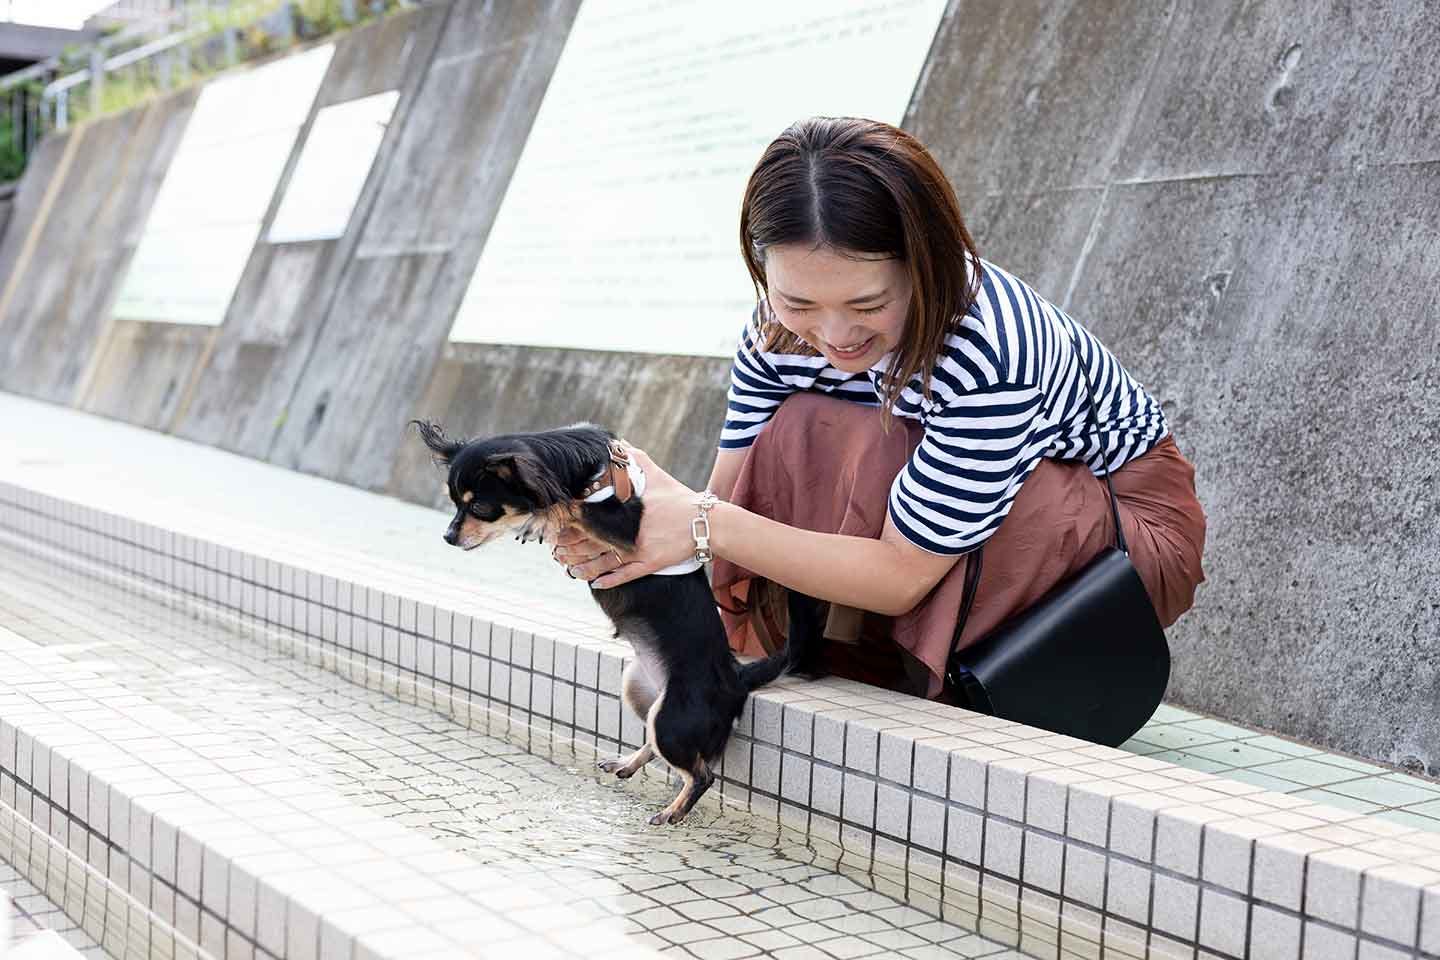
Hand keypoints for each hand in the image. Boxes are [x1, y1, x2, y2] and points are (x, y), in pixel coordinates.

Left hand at [549, 446, 699, 587]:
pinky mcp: (651, 564)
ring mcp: (640, 551)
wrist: (705, 522)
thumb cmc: (679, 498)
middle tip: (556, 551)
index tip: (558, 524)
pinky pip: (626, 576)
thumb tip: (617, 442)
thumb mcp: (656, 475)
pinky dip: (609, 581)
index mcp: (626, 512)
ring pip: (605, 562)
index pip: (592, 518)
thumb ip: (635, 458)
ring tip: (568, 568)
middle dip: (572, 547)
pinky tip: (595, 584)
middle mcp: (630, 533)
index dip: (572, 523)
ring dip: (584, 566)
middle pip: (593, 542)